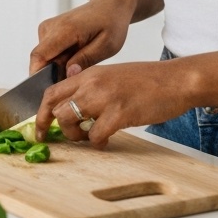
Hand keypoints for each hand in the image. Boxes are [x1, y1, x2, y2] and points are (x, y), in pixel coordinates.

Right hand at [28, 0, 135, 77]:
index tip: (49, 92)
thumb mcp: (107, 45)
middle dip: (53, 74)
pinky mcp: (48, 30)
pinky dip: (58, 60)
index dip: (39, 76)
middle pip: (41, 60)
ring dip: (57, 67)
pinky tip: (75, 58)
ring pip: (44, 58)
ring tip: (79, 65)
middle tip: (75, 82)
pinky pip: (48, 52)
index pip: (39, 56)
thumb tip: (68, 75)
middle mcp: (50, 27)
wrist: (110, 4)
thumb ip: (86, 60)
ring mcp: (47, 28)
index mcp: (64, 30)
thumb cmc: (111, 23)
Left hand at [34, 60, 194, 147]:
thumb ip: (93, 87)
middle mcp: (92, 84)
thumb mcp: (113, 76)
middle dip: (53, 126)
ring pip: (69, 120)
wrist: (177, 80)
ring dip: (76, 135)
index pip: (51, 91)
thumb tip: (76, 106)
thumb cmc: (149, 80)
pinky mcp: (120, 113)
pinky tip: (106, 142)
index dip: (41, 112)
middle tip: (62, 138)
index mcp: (88, 74)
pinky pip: (96, 134)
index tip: (39, 127)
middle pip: (55, 107)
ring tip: (90, 137)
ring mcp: (105, 98)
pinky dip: (98, 143)